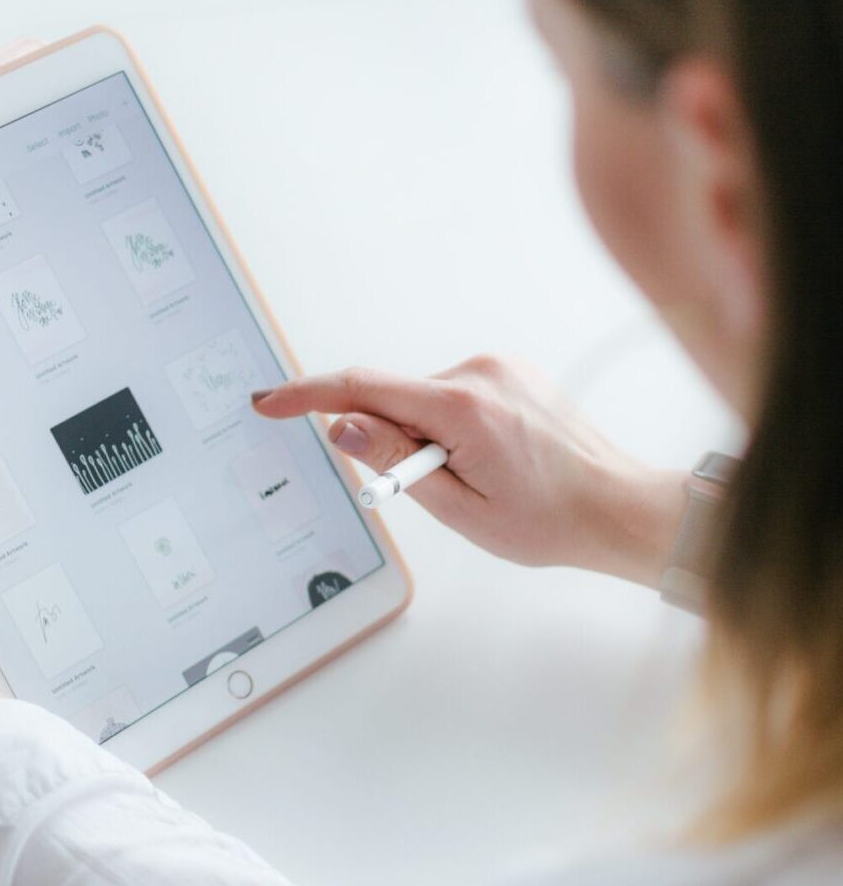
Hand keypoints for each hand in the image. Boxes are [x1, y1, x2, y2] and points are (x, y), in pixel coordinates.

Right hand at [253, 356, 687, 587]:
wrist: (615, 505)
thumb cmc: (548, 519)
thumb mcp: (459, 507)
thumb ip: (394, 462)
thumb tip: (343, 425)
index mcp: (463, 407)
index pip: (362, 388)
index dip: (307, 395)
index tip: (271, 402)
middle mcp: (479, 372)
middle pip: (391, 395)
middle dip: (386, 438)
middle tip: (430, 486)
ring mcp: (497, 366)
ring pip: (420, 397)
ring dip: (421, 434)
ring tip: (473, 476)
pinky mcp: (507, 370)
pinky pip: (449, 392)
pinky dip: (445, 423)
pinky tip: (485, 455)